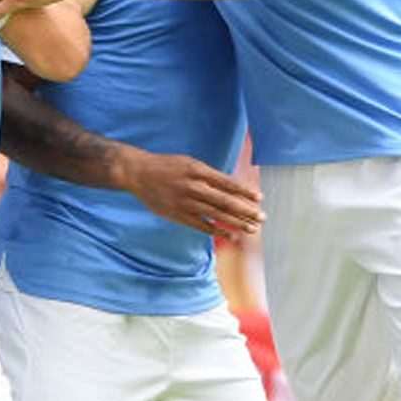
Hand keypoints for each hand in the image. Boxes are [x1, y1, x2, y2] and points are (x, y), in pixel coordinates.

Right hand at [114, 145, 263, 238]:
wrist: (138, 173)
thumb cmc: (167, 166)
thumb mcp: (189, 163)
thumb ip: (208, 175)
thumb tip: (232, 186)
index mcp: (199, 171)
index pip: (228, 183)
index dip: (245, 192)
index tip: (260, 198)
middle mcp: (194, 187)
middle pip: (226, 201)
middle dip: (246, 211)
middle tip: (263, 218)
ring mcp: (186, 202)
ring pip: (217, 215)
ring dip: (237, 223)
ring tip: (252, 229)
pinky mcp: (178, 215)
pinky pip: (202, 226)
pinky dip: (218, 231)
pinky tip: (231, 236)